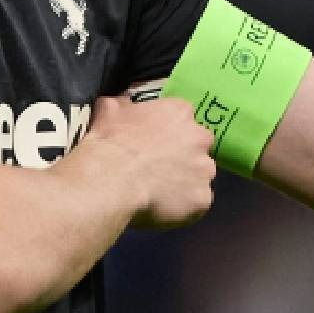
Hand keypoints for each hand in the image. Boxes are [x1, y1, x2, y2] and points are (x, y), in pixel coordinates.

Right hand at [83, 95, 215, 228]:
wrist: (110, 181)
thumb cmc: (110, 143)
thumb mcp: (109, 111)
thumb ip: (123, 105)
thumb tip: (119, 104)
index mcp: (180, 112)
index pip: (182, 119)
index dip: (168, 133)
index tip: (154, 144)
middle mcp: (200, 138)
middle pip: (197, 147)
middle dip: (182, 157)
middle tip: (158, 169)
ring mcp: (204, 170)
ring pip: (199, 176)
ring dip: (184, 182)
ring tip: (159, 192)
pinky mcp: (202, 198)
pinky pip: (197, 203)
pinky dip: (184, 207)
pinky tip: (163, 208)